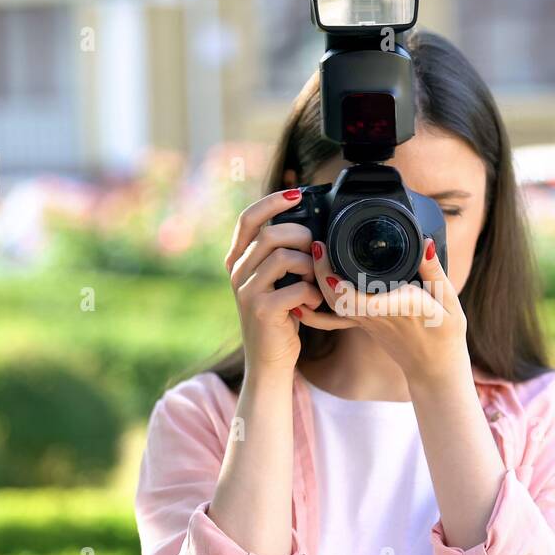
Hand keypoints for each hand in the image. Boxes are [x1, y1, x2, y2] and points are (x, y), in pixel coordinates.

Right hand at [223, 190, 353, 373]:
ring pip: (283, 258)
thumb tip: (312, 227)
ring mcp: (245, 292)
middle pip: (270, 235)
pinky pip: (295, 288)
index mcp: (239, 260)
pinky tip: (314, 303)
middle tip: (317, 252)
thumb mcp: (277, 282)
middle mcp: (237, 273)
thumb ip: (283, 255)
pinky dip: (312, 293)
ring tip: (316, 281)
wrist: (269, 361)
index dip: (272, 201)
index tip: (297, 193)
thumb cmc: (281, 317)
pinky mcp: (261, 310)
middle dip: (302, 237)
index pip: (248, 219)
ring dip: (310, 266)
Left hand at [311, 237, 469, 385]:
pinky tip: (298, 300)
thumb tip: (426, 243)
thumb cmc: (445, 333)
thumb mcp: (449, 300)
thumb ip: (435, 271)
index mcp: (401, 306)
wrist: (433, 367)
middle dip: (322, 273)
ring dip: (317, 283)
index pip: (365, 300)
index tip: (329, 264)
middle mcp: (378, 315)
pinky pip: (333, 319)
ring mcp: (366, 321)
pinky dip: (313, 312)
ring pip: (334, 305)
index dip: (342, 286)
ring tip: (311, 255)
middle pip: (340, 298)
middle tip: (316, 244)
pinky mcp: (362, 323)